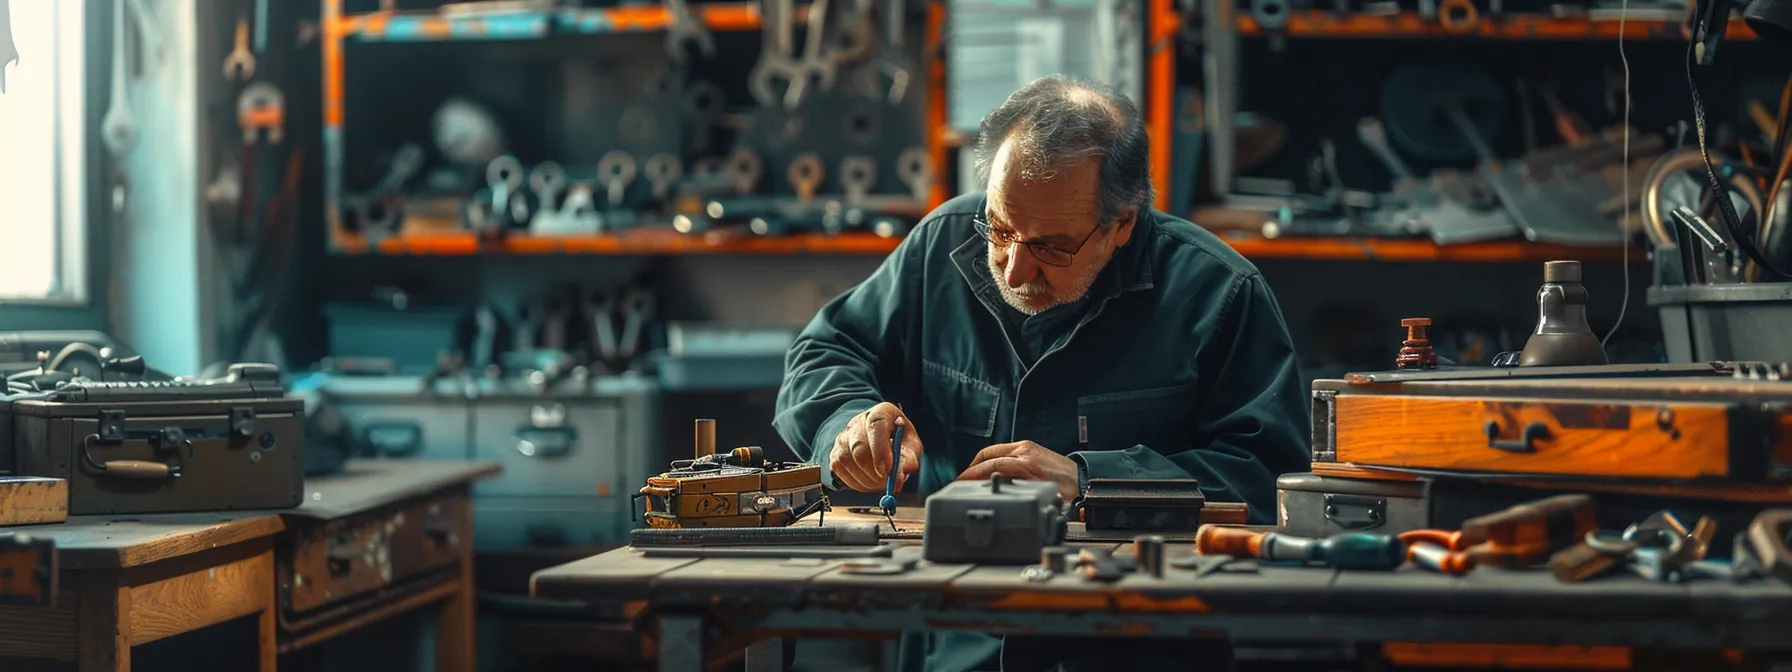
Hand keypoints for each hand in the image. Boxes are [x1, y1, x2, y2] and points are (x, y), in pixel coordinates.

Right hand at [828, 402, 924, 492]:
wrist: (881, 442)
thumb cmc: (899, 442)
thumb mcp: (911, 446)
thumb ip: (909, 458)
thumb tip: (900, 475)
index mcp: (881, 412)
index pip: (876, 425)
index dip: (881, 450)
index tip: (890, 471)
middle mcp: (858, 421)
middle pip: (859, 445)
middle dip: (875, 470)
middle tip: (889, 484)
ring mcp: (843, 437)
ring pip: (849, 461)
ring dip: (868, 479)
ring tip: (883, 482)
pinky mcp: (835, 453)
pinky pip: (841, 471)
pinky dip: (858, 483)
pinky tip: (871, 482)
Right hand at [957, 440, 1078, 502]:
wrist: (1085, 480)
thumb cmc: (1067, 492)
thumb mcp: (1041, 497)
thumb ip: (1018, 493)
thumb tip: (997, 496)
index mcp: (1026, 463)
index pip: (990, 465)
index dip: (971, 475)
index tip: (959, 483)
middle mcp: (1024, 451)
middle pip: (987, 455)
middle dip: (971, 468)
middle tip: (961, 482)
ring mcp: (1026, 447)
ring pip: (993, 452)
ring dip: (980, 464)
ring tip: (972, 479)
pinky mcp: (1029, 447)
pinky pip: (1003, 451)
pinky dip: (991, 460)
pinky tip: (989, 472)